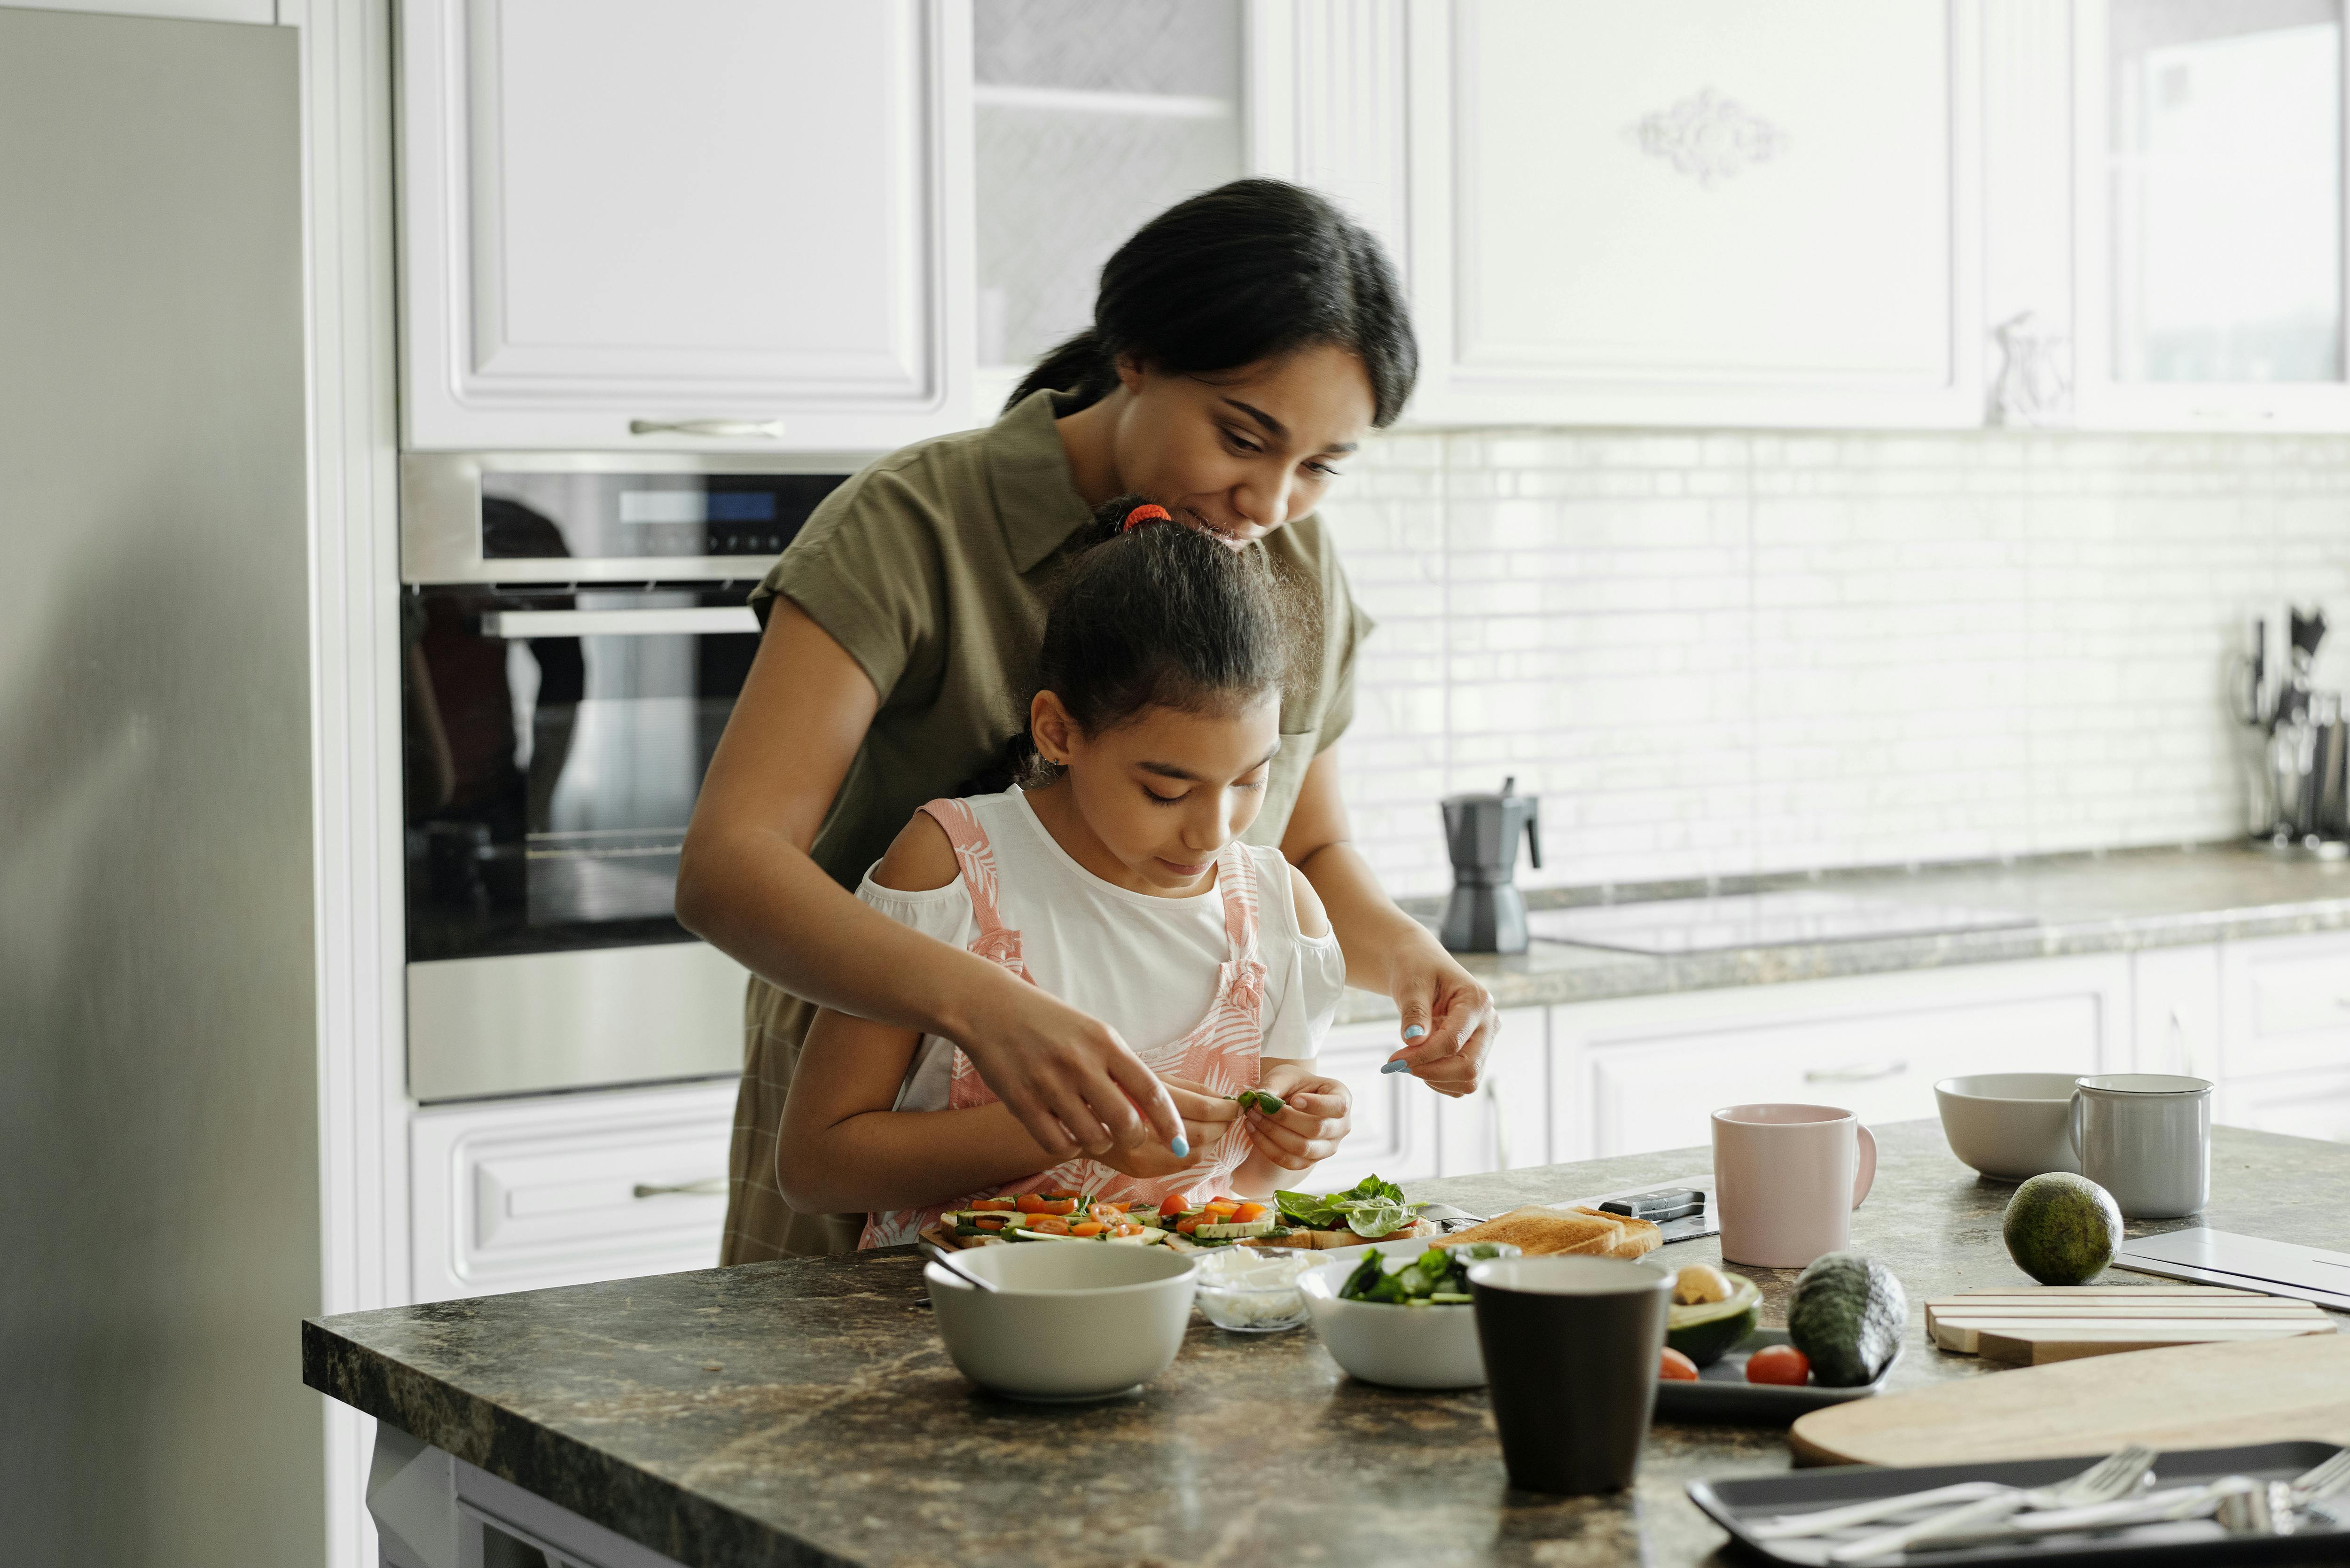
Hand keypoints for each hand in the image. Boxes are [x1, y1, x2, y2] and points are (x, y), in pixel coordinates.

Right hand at [951, 971, 1187, 1159]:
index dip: (1171, 1123)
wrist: (991, 1009)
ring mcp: (1050, 1084)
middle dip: (1134, 1138)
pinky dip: (1066, 1146)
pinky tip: (1064, 1132)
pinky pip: (1057, 1144)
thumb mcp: (1093, 1033)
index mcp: (1105, 1042)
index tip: (1181, 1141)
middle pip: (1126, 1123)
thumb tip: (1152, 1113)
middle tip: (1127, 1136)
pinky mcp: (1021, 1102)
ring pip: (1093, 1138)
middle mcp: (1080, 1063)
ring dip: (1098, 1141)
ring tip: (1091, 1129)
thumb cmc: (1049, 1022)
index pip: (1152, 1090)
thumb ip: (1120, 1068)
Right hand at [1093, 1077, 1237, 1180]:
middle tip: (1230, 1115)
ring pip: (1194, 1154)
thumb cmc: (1115, 1086)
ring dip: (1212, 1140)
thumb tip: (1221, 1099)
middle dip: (1222, 1125)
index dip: (1224, 1107)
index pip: (1200, 1107)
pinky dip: (1196, 1152)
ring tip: (1216, 1126)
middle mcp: (1140, 1128)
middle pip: (1200, 1133)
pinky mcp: (1138, 1170)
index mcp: (1144, 1095)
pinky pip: (1180, 1166)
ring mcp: (1139, 1155)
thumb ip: (1187, 1089)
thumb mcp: (1150, 1076)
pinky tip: (1197, 1141)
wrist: (1073, 1115)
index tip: (1236, 1104)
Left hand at [1248, 1063, 1351, 1167]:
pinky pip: (1289, 1161)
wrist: (1290, 1102)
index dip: (1317, 1105)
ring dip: (1272, 1133)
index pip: (1338, 1106)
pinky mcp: (1310, 1161)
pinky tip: (1252, 1130)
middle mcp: (1341, 1126)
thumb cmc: (1293, 1085)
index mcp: (1342, 1098)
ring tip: (1252, 1117)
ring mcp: (1328, 1147)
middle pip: (1317, 1129)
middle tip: (1258, 1107)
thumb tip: (1259, 1098)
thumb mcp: (1285, 1075)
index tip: (1294, 1100)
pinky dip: (1267, 1147)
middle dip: (1283, 1118)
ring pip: (1302, 1148)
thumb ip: (1273, 1084)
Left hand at [1382, 938, 1496, 1098]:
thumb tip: (1413, 1041)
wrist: (1420, 969)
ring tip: (1410, 1058)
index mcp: (1477, 1001)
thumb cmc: (1417, 970)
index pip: (1452, 1042)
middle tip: (1398, 1065)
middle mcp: (1488, 1023)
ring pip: (1468, 1080)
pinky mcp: (1476, 1054)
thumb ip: (1414, 1012)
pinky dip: (1439, 1081)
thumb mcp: (1411, 984)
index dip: (1422, 1056)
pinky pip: (1461, 1083)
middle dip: (1430, 1071)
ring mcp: (1485, 1041)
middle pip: (1468, 1067)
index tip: (1393, 1059)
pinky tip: (1422, 1062)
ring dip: (1434, 1078)